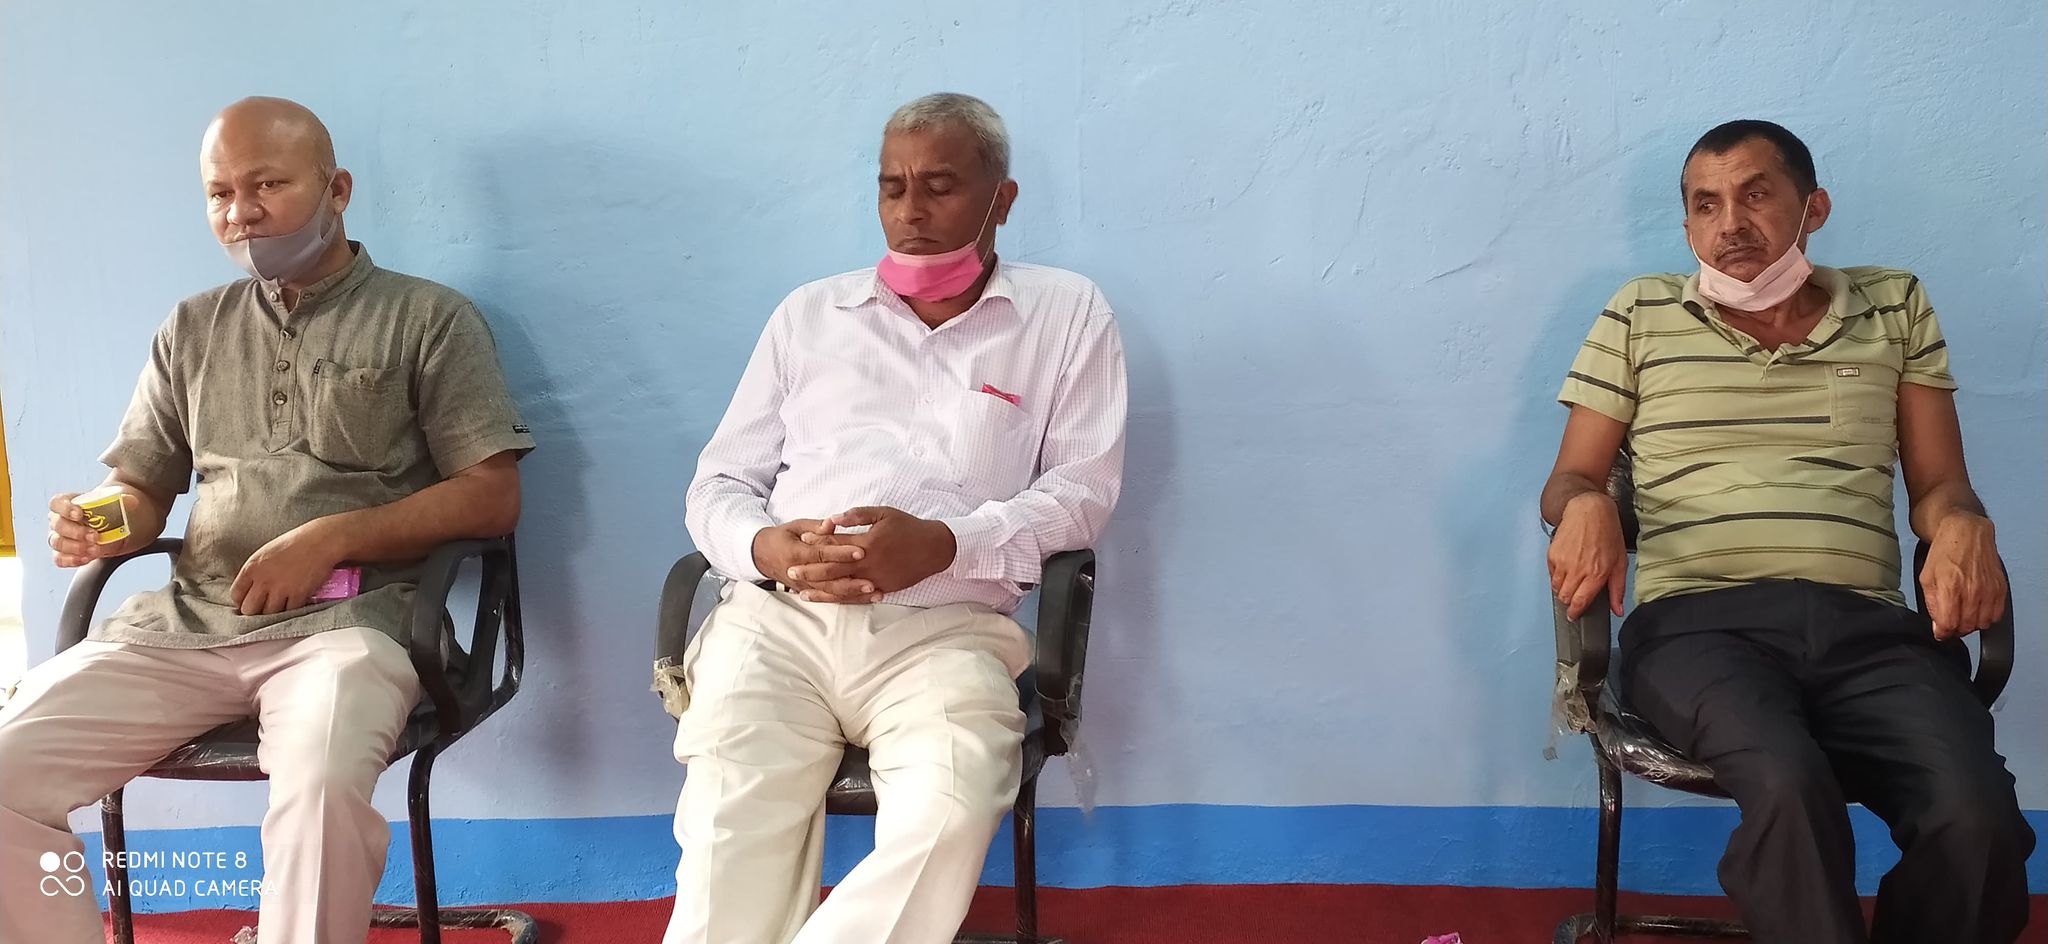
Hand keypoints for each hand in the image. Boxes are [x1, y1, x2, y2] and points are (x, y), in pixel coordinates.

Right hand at [47, 491, 131, 567]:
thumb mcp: (118, 503)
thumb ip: (124, 501)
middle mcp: (60, 520)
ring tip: (94, 550)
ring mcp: (60, 537)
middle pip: (57, 524)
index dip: (65, 508)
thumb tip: (131, 501)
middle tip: (94, 536)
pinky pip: (60, 559)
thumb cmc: (109, 511)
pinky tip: (86, 559)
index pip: (57, 503)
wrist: (114, 527)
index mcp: (68, 503)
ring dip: (75, 547)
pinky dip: (71, 560)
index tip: (79, 514)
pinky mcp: (65, 553)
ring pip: (57, 542)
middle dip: (75, 532)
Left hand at [231, 520, 344, 615]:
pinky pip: (289, 612)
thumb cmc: (295, 543)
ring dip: (274, 612)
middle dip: (255, 610)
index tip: (249, 601)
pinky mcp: (298, 595)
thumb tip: (252, 589)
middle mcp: (263, 580)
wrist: (320, 541)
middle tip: (263, 607)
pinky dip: (291, 610)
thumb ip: (256, 571)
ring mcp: (281, 589)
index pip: (236, 595)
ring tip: (279, 605)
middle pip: (249, 609)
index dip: (241, 601)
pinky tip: (293, 603)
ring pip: (268, 614)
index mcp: (252, 567)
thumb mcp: (266, 553)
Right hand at [753, 519, 874, 603]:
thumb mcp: (796, 526)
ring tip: (875, 593)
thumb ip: (815, 526)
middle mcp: (800, 573)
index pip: (821, 554)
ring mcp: (805, 586)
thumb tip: (831, 523)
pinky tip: (866, 599)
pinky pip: (830, 599)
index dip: (841, 554)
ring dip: (854, 595)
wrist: (763, 555)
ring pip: (831, 593)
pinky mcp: (810, 592)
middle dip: (851, 582)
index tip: (861, 551)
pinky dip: (849, 600)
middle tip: (872, 580)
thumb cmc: (783, 537)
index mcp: (796, 552)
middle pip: (828, 580)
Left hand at [793, 506, 955, 598]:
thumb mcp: (883, 513)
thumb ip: (856, 515)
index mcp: (866, 542)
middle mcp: (868, 564)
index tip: (801, 538)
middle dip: (810, 570)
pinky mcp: (881, 589)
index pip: (835, 543)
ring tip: (802, 592)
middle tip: (790, 571)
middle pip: (833, 568)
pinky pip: (857, 597)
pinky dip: (840, 599)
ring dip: (821, 590)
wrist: (933, 548)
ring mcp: (875, 579)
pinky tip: (828, 599)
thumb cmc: (908, 527)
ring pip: (842, 587)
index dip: (817, 540)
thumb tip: (832, 518)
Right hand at [1547, 492, 1626, 619]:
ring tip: (1573, 579)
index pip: (1579, 602)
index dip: (1575, 612)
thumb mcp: (1620, 561)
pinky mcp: (1552, 554)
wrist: (1589, 509)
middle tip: (1576, 595)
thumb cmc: (1607, 532)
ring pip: (1556, 588)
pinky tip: (1567, 566)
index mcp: (1596, 573)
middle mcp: (1577, 569)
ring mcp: (1562, 562)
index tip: (1574, 615)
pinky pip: (1551, 574)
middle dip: (1570, 600)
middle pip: (1565, 597)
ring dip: (1563, 589)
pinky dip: (1557, 576)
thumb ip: (1617, 588)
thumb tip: (1618, 609)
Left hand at [1918, 513, 2004, 639]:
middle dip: (1956, 629)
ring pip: (1982, 623)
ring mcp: (1989, 590)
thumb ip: (1932, 604)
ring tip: (1962, 616)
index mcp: (1950, 588)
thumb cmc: (1943, 553)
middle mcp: (1972, 591)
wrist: (1965, 532)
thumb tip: (1938, 625)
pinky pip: (1996, 615)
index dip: (1942, 632)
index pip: (1948, 625)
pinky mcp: (2000, 588)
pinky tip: (1976, 610)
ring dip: (1971, 625)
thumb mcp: (1926, 577)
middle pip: (1966, 627)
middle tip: (1950, 624)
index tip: (1940, 632)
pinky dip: (1986, 618)